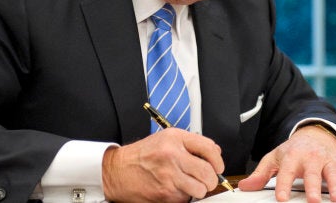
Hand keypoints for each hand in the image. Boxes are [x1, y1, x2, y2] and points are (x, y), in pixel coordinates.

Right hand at [102, 128, 223, 201]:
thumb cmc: (140, 156)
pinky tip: (173, 189)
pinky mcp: (165, 193)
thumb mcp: (165, 139)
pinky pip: (186, 198)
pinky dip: (183, 197)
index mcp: (175, 138)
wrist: (116, 171)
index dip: (218, 160)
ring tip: (188, 185)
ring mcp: (169, 175)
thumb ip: (190, 144)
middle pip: (208, 172)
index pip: (209, 148)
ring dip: (198, 190)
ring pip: (200, 189)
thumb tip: (214, 152)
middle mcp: (173, 154)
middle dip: (211, 180)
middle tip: (206, 180)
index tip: (218, 166)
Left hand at [238, 125, 335, 202]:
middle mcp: (311, 159)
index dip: (283, 185)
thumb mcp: (274, 158)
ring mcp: (327, 162)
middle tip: (313, 200)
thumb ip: (260, 174)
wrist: (313, 134)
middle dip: (313, 187)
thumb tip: (244, 187)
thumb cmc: (292, 151)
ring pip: (333, 174)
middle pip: (312, 174)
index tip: (281, 198)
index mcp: (292, 157)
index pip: (286, 173)